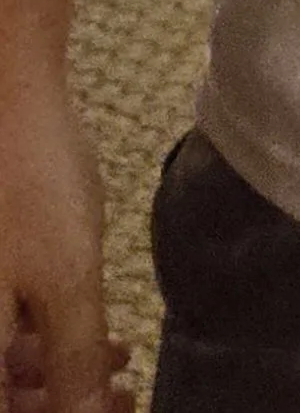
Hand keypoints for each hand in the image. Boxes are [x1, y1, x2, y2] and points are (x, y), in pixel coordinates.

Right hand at [0, 76, 132, 411]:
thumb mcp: (64, 279)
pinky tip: (89, 324)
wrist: (2, 84)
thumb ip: (73, 364)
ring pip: (0, 361)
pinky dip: (37, 336)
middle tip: (120, 398)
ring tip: (118, 359)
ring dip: (54, 372)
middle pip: (2, 391)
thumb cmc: (27, 180)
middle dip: (57, 400)